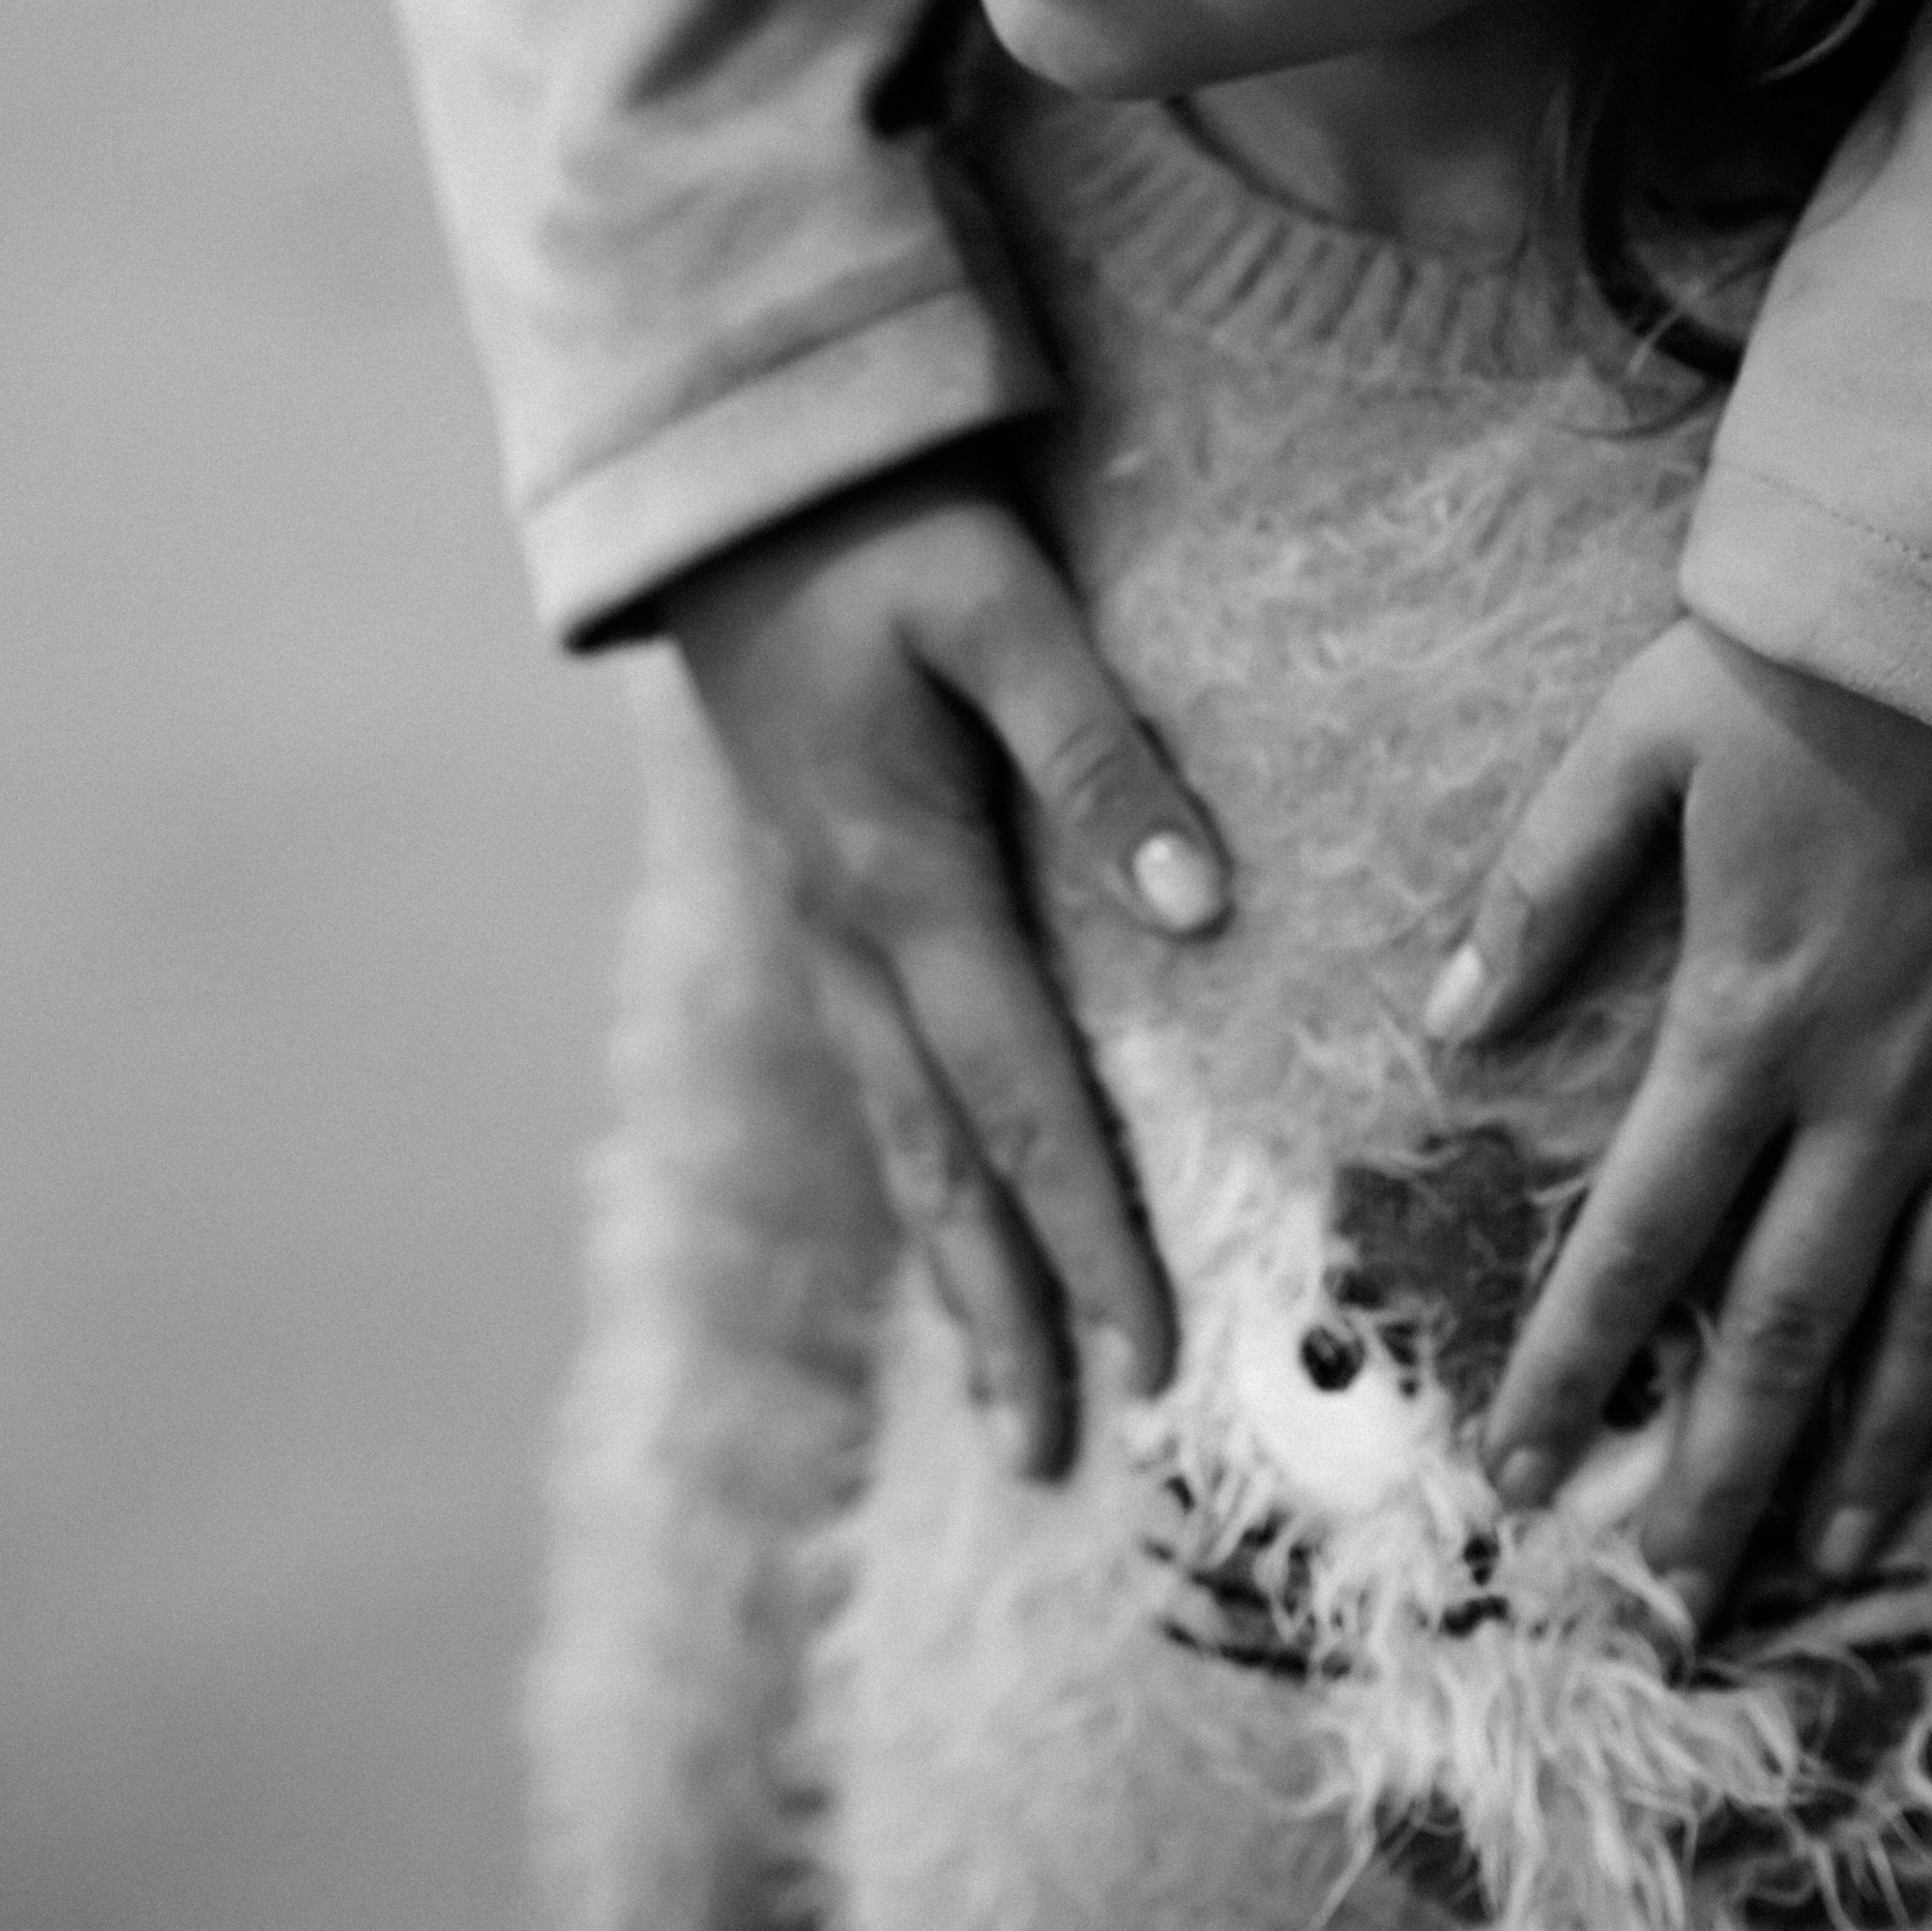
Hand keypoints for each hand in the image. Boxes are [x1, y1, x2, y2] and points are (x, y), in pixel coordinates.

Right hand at [661, 448, 1227, 1476]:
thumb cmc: (881, 524)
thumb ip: (1097, 752)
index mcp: (904, 876)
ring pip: (900, 1131)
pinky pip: (882, 1072)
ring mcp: (822, 920)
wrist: (729, 476)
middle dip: (1005, 1311)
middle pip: (941, 1160)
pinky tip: (955, 1212)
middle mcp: (852, 930)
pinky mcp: (820, 893)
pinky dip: (927, 1171)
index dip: (1087, 1233)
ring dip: (958, 1264)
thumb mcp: (997, 604)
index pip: (1018, 1096)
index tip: (1150, 1363)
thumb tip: (1202, 911)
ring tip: (1010, 1391)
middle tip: (1059, 1454)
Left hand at [1425, 619, 1931, 1630]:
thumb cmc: (1823, 652)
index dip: (1572, 1369)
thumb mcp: (1640, 735)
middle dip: (1718, 1478)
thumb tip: (1448, 1024)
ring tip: (1840, 1551)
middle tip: (1674, 1603)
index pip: (1639, 1239)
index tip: (1519, 1479)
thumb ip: (1543, 887)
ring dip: (1890, 1445)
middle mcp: (1880, 1090)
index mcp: (1748, 1020)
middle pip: (1790, 1327)